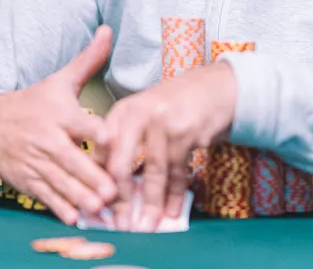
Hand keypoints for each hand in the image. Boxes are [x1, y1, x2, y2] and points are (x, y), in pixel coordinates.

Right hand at [0, 25, 117, 224]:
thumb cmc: (33, 103)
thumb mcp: (58, 80)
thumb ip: (88, 60)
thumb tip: (107, 30)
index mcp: (58, 114)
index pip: (79, 123)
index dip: (95, 132)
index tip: (112, 139)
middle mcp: (47, 140)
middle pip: (71, 160)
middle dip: (91, 176)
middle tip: (112, 190)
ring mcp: (36, 163)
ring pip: (60, 183)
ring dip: (80, 197)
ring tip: (101, 208)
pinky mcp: (28, 182)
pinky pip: (46, 197)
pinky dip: (60, 209)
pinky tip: (76, 219)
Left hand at [97, 61, 236, 231]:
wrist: (215, 87)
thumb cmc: (174, 105)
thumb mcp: (143, 114)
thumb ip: (124, 142)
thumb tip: (107, 185)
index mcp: (122, 111)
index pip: (102, 152)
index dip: (97, 183)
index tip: (98, 209)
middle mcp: (139, 115)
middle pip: (122, 163)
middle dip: (121, 199)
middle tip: (120, 225)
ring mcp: (164, 123)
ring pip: (153, 172)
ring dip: (150, 203)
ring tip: (146, 226)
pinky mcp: (187, 133)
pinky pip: (178, 171)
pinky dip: (175, 195)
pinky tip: (172, 212)